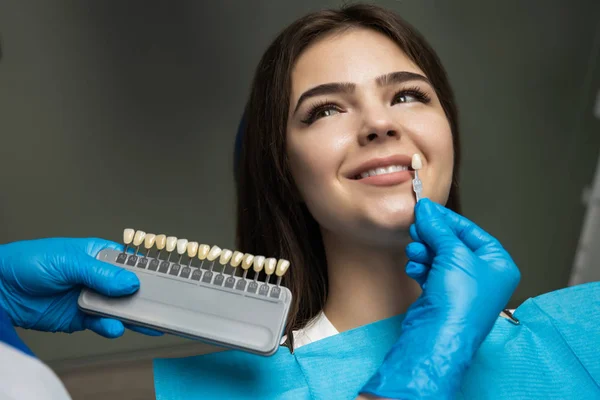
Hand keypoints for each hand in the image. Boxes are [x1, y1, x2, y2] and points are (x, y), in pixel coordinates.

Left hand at [0, 237, 161, 337]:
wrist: (1, 290)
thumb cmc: (29, 262)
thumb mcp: (68, 261)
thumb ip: (100, 273)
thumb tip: (129, 282)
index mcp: (100, 255)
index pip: (131, 263)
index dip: (147, 272)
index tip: (163, 281)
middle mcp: (100, 277)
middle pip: (130, 288)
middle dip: (143, 297)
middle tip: (158, 306)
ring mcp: (92, 298)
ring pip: (120, 308)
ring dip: (130, 315)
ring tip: (141, 321)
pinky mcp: (82, 318)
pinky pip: (102, 324)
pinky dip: (110, 327)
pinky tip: (113, 326)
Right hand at [361, 199, 519, 398]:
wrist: (439, 336)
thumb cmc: (460, 300)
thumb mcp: (454, 254)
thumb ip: (438, 228)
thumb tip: (426, 209)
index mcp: (498, 265)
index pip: (472, 232)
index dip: (448, 220)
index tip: (427, 209)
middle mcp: (483, 276)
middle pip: (453, 244)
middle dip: (433, 236)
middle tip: (415, 227)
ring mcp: (462, 288)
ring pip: (439, 258)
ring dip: (424, 252)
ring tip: (414, 251)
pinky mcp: (442, 297)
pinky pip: (430, 273)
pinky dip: (421, 268)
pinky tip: (414, 268)